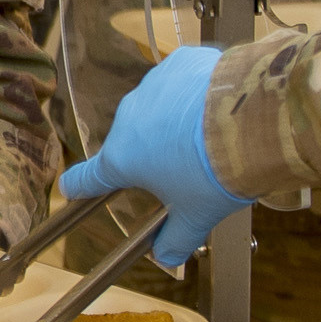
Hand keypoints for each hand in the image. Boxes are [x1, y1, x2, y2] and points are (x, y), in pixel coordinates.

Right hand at [55, 43, 253, 269]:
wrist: (251, 119)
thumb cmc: (215, 172)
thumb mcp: (197, 214)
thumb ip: (177, 238)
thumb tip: (166, 258)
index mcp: (124, 158)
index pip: (90, 176)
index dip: (80, 185)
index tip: (69, 188)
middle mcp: (129, 118)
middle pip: (135, 141)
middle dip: (154, 153)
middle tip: (186, 168)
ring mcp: (153, 85)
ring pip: (160, 108)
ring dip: (175, 121)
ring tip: (208, 136)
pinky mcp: (180, 63)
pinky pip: (183, 81)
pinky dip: (195, 92)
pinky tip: (216, 106)